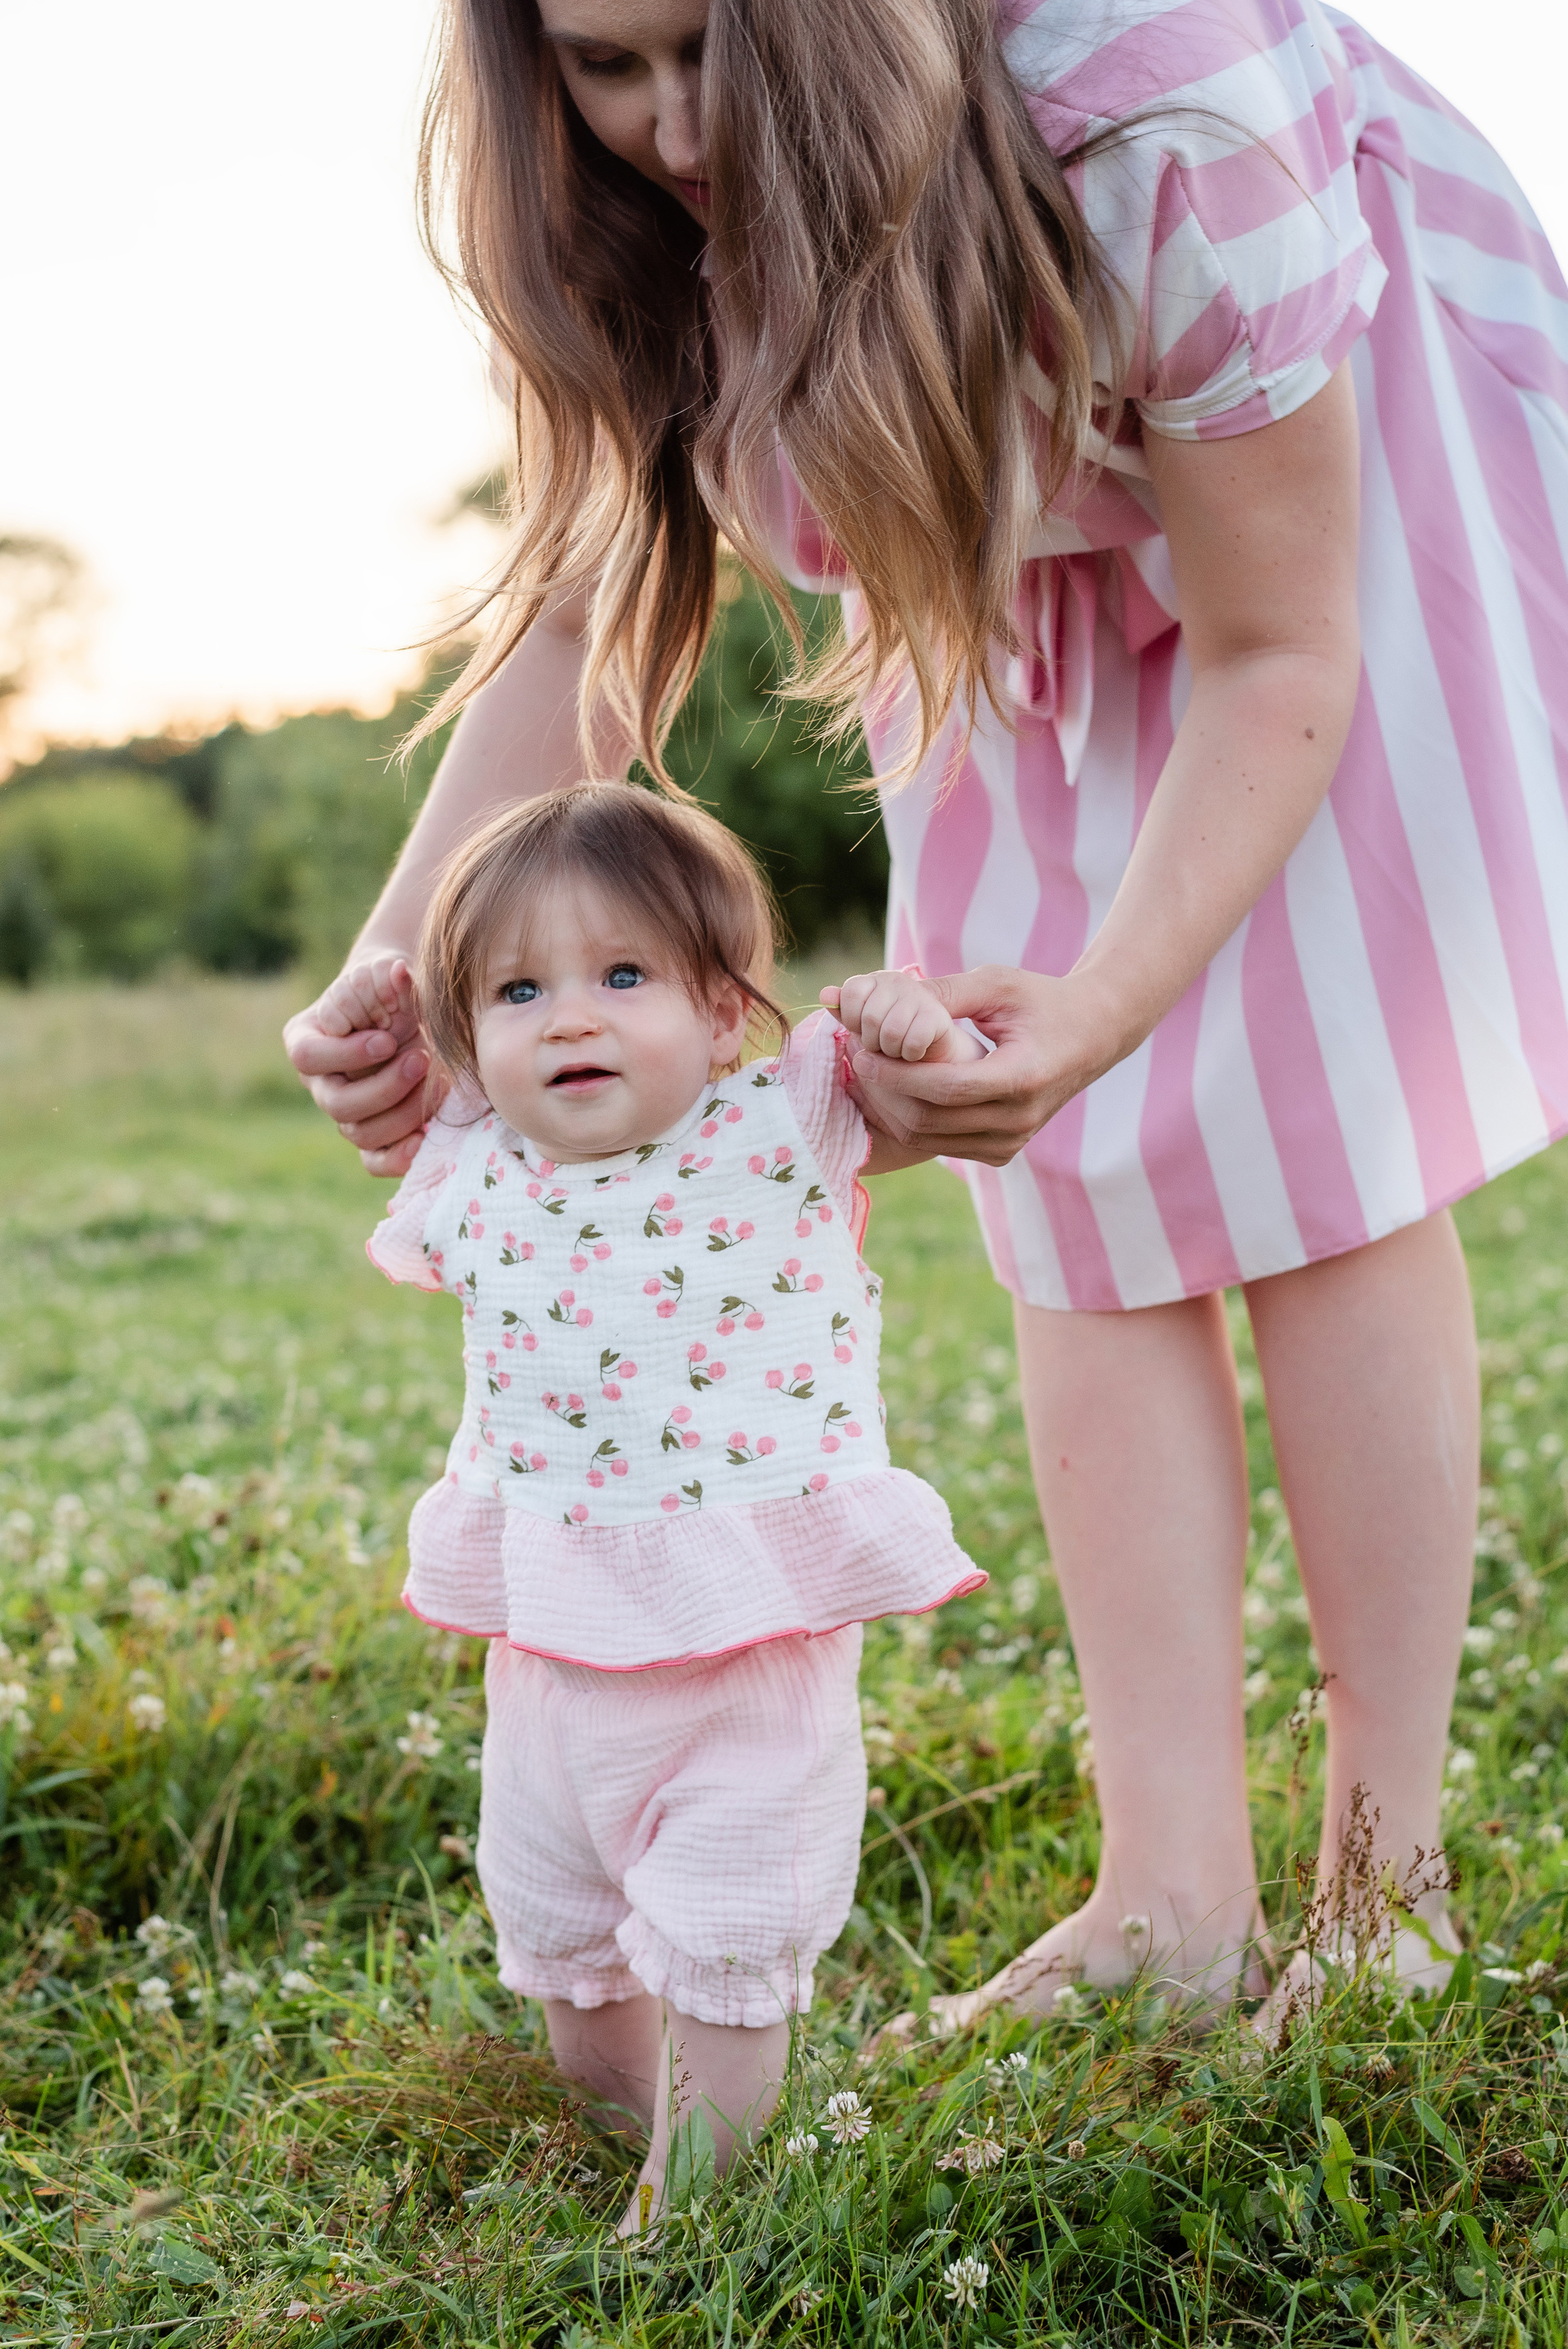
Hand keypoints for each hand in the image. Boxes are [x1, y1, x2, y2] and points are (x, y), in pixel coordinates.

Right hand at [282, 954, 444, 1176]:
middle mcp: (320, 1083)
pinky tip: (427, 1137)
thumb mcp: (385, 975)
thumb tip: (398, 973)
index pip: (308, 1058)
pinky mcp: (375, 1133)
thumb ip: (388, 976)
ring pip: (360, 1133)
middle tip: (422, 1060)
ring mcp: (346, 1112)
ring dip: (403, 1114)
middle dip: (384, 1087)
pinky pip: (375, 1161)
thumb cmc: (388, 988)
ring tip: (438, 1083)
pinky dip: (399, 1157)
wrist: (407, 1012)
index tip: (387, 1040)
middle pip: (337, 1104)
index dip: (347, 1055)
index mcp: (306, 1041)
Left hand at [840, 966, 1126, 1167]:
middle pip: (929, 1120)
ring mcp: (1013, 1141)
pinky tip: (895, 1095)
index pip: (943, 1089)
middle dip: (884, 1093)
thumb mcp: (997, 985)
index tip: (861, 1051)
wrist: (1094, 1034)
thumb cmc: (1043, 1001)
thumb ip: (942, 992)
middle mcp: (1018, 1119)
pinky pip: (945, 1147)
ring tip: (870, 1076)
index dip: (895, 1075)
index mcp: (1021, 1078)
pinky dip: (914, 1125)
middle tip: (857, 1060)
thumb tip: (876, 994)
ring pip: (930, 1141)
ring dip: (891, 1112)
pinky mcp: (1004, 1152)